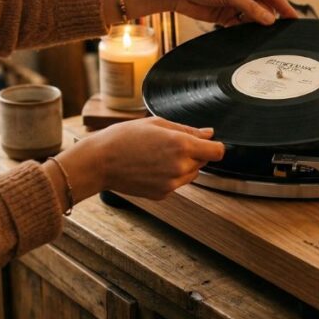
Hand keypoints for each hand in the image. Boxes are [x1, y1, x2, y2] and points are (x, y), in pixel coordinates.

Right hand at [54, 117, 224, 203]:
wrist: (100, 161)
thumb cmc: (124, 137)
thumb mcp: (156, 124)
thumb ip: (187, 129)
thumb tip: (209, 133)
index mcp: (181, 145)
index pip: (217, 151)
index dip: (214, 146)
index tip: (207, 143)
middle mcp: (180, 166)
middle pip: (204, 162)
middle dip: (194, 153)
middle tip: (168, 145)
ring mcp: (172, 183)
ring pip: (192, 174)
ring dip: (183, 165)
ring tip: (158, 156)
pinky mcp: (163, 194)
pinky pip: (176, 183)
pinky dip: (170, 176)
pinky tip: (151, 167)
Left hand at [173, 0, 298, 25]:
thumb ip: (251, 8)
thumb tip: (270, 20)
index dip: (284, 7)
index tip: (294, 19)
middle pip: (263, 7)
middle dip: (270, 19)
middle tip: (280, 33)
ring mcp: (235, 3)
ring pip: (253, 18)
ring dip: (256, 26)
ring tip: (265, 37)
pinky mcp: (225, 15)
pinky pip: (240, 25)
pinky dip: (244, 30)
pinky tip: (249, 37)